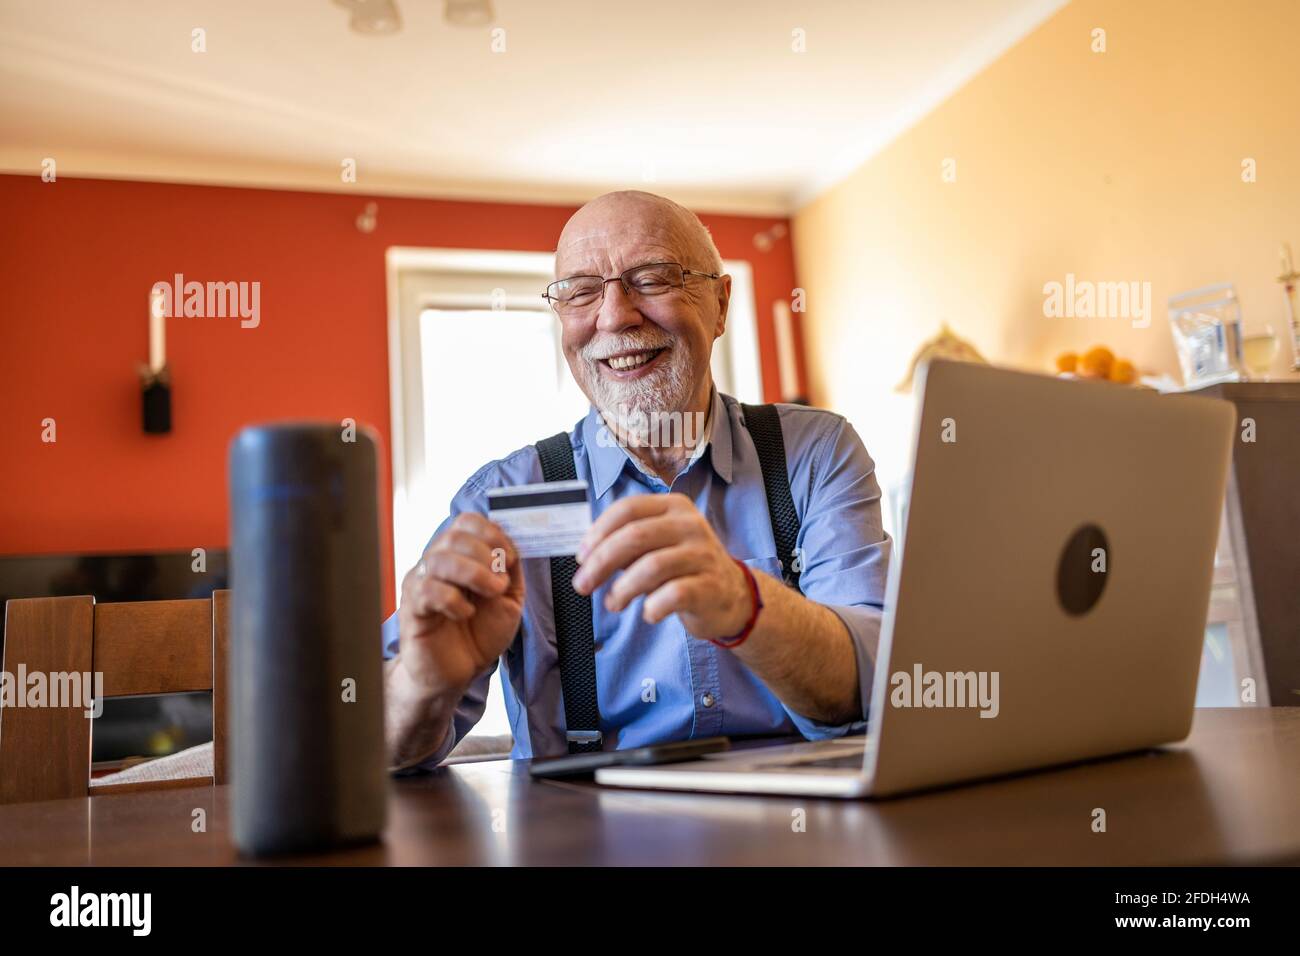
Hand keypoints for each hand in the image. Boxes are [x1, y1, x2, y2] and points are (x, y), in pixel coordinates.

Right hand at [397, 513, 523, 696]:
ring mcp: (421, 584)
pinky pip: (427, 590)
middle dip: (485, 554)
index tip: (510, 558)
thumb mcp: (508, 599)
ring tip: (492, 593)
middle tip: (500, 582)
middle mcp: (436, 563)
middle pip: (454, 536)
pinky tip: (465, 614)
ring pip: (439, 559)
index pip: (466, 522)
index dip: (492, 533)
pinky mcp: (413, 609)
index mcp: (460, 556)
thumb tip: (513, 543)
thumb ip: (511, 570)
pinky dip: (453, 599)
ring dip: (473, 573)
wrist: (457, 673)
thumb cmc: (479, 634)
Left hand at [572, 493, 750, 640]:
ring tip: (614, 603)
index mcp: (673, 507)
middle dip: (601, 563)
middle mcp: (690, 525)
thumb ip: (627, 543)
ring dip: (623, 589)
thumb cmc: (684, 568)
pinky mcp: (711, 586)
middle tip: (583, 585)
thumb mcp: (658, 545)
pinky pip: (673, 595)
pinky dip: (652, 607)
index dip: (598, 532)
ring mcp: (703, 554)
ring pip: (651, 567)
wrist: (731, 595)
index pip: (628, 509)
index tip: (581, 557)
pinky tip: (648, 613)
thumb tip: (587, 554)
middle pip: (635, 536)